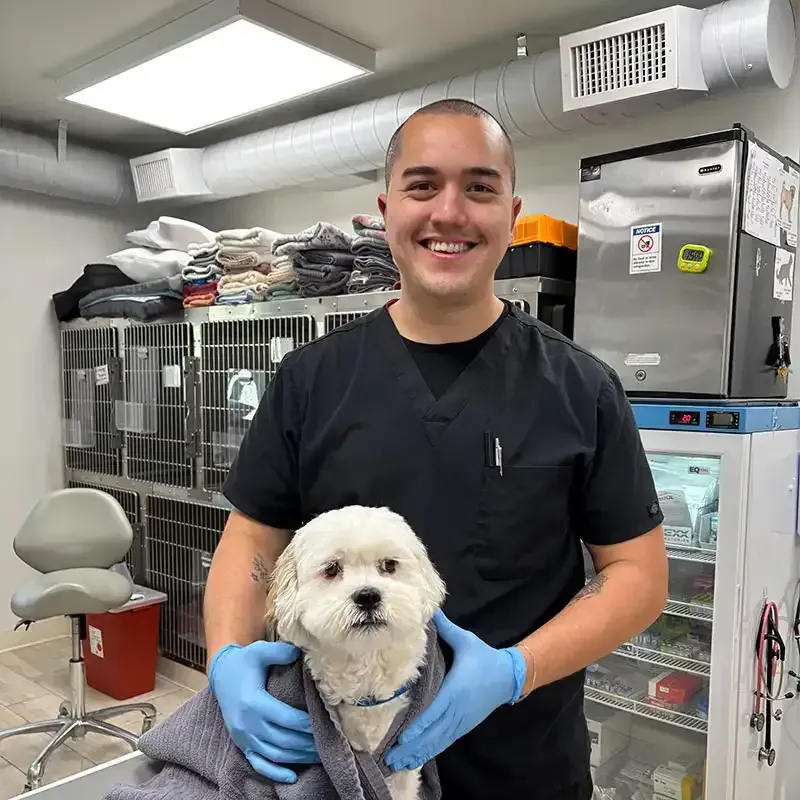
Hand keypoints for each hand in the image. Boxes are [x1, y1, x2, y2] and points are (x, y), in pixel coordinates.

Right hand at [208, 641, 319, 782]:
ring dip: (298, 757)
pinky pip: (258, 764)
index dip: (306, 723)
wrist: (221, 674)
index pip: (285, 718)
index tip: (325, 722)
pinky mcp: (241, 744)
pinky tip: (293, 776)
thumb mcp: (258, 651)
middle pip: (282, 740)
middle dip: (308, 743)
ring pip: (274, 754)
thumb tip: (299, 652)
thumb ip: (279, 651)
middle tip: (330, 741)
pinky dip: (275, 773)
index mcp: (252, 702)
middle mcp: (247, 724)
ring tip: (319, 754)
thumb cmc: (244, 662)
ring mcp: (243, 737)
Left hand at [385, 609, 525, 771]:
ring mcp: (462, 721)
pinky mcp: (464, 725)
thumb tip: (430, 612)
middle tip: (390, 758)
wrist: (509, 675)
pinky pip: (445, 741)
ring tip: (398, 764)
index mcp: (456, 690)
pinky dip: (430, 750)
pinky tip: (417, 758)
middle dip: (411, 747)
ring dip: (418, 753)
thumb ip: (445, 628)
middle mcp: (457, 710)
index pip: (434, 712)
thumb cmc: (484, 657)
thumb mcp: (465, 640)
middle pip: (432, 733)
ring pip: (438, 741)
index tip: (401, 737)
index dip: (417, 727)